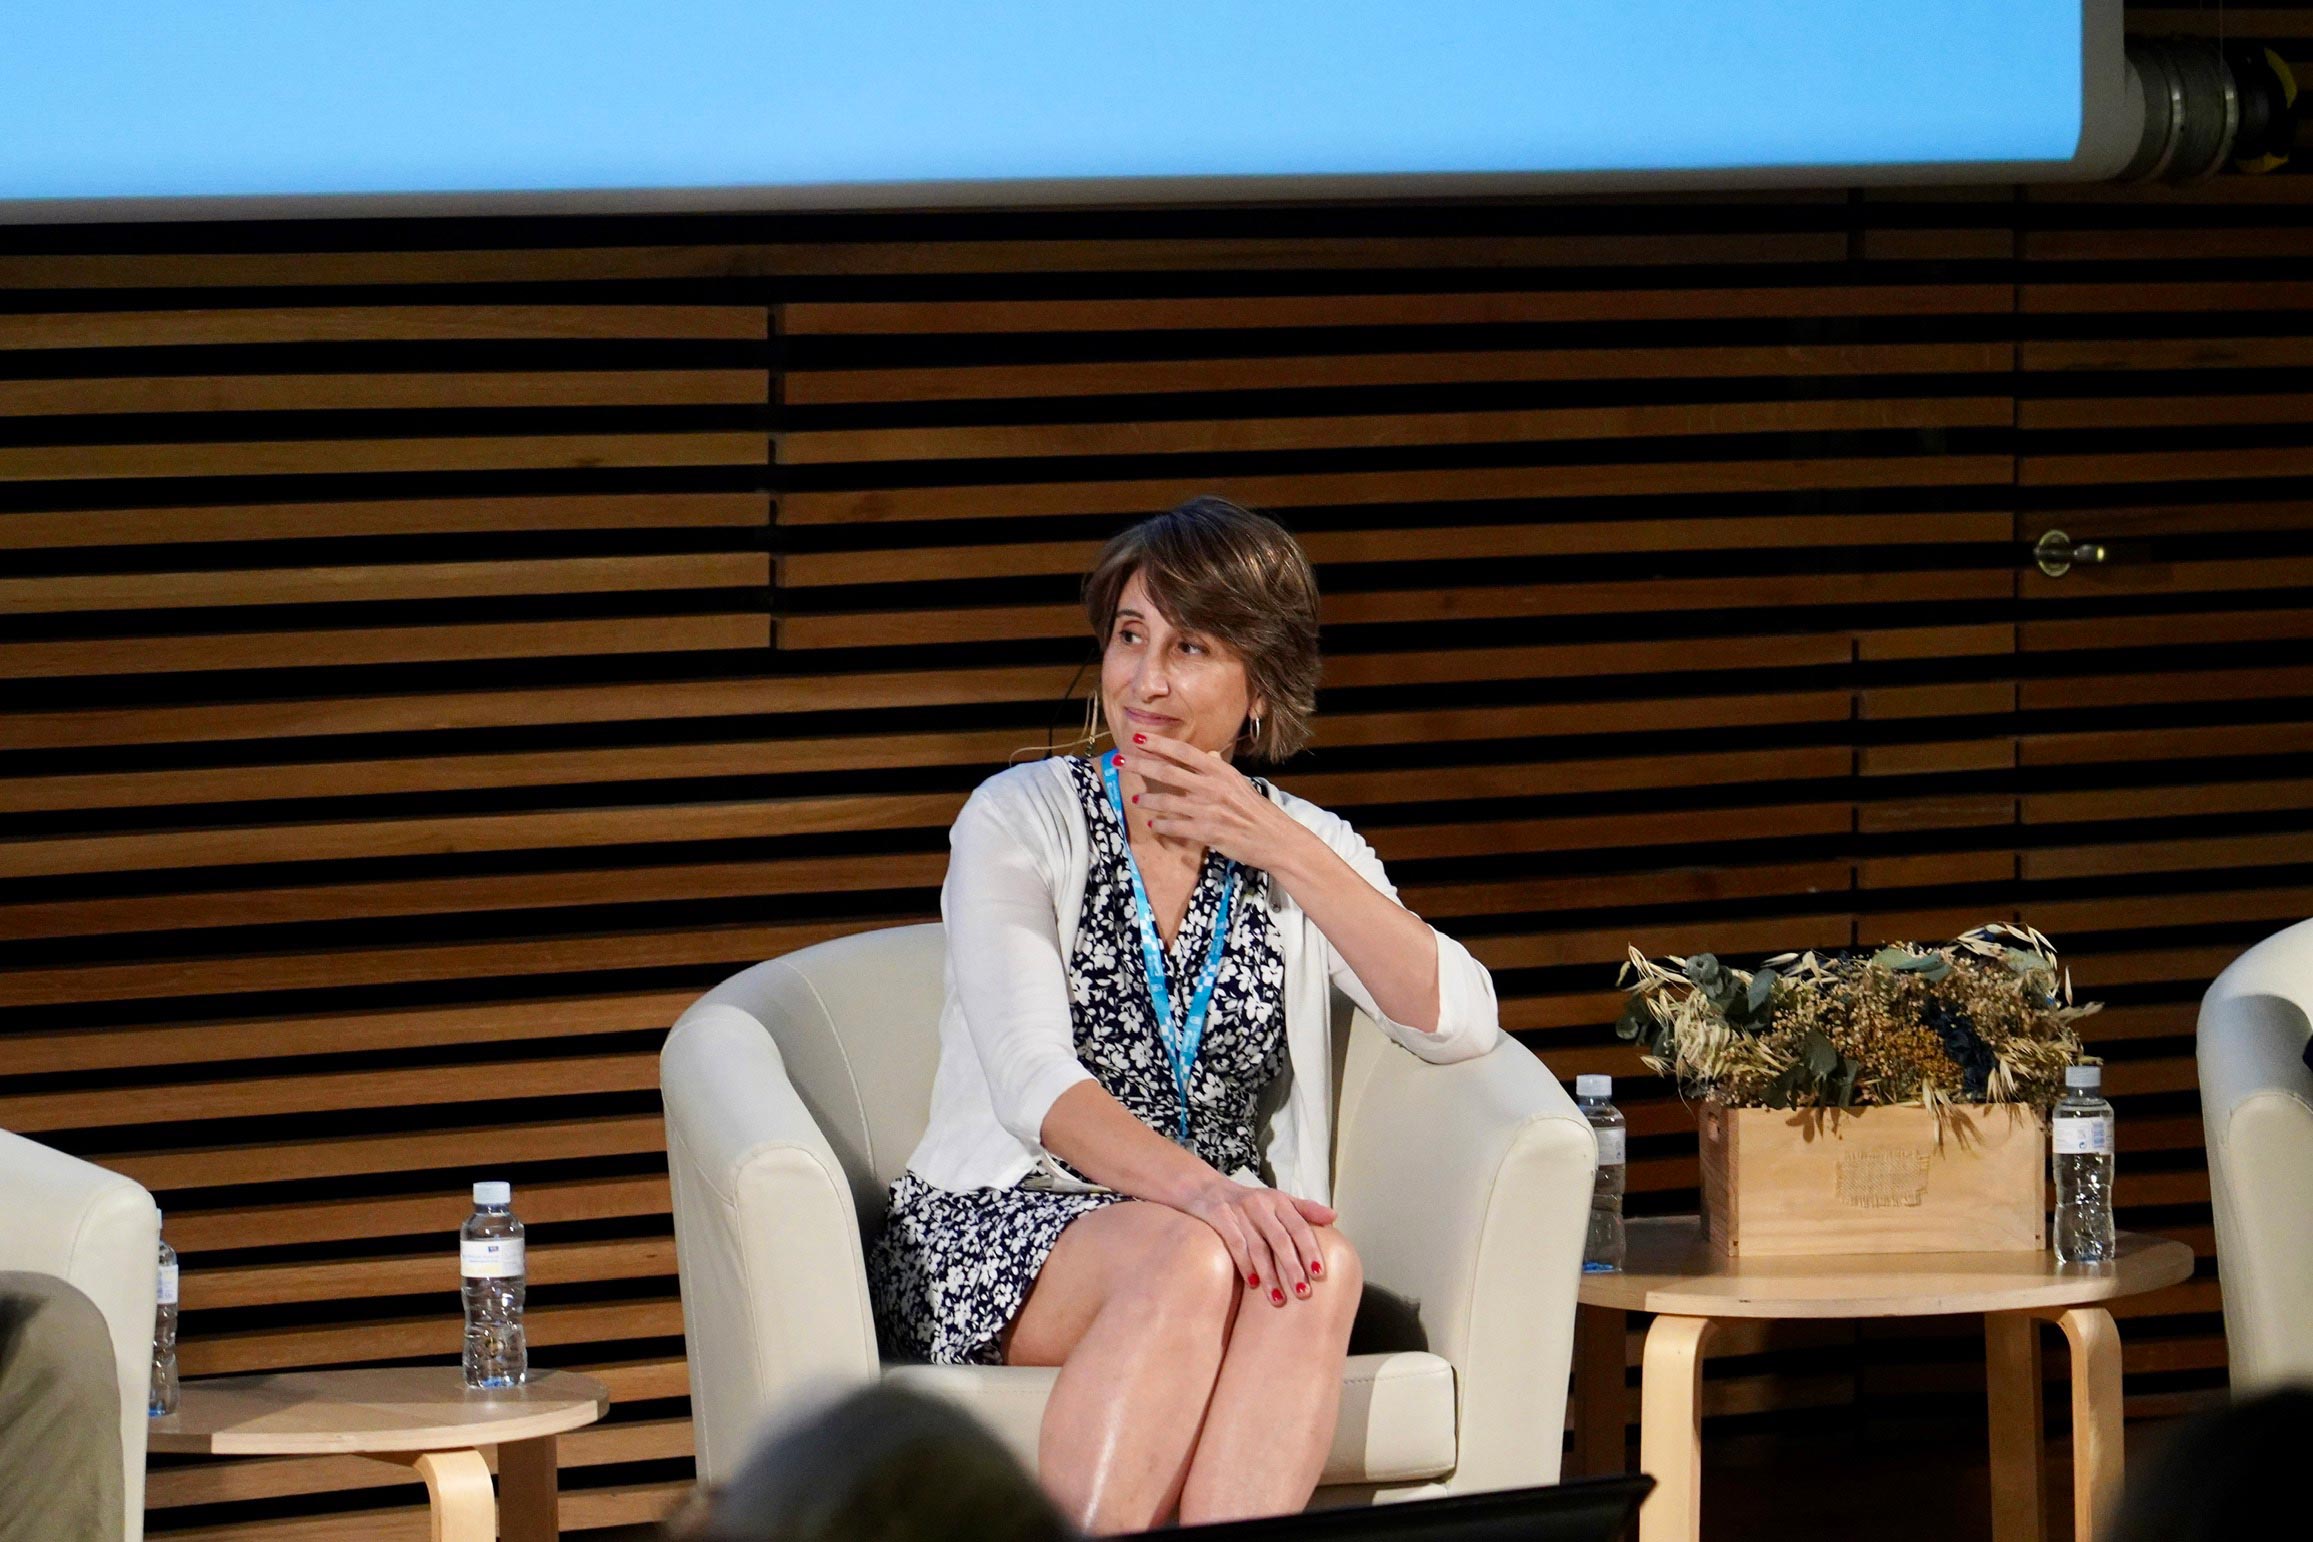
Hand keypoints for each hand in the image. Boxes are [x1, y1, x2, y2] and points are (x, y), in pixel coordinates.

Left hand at [1117, 732, 1305, 871]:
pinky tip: (1154, 825)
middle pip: (1168, 772)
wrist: (1275, 839)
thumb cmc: (1256, 810)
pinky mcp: (1207, 832)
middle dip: (1140, 764)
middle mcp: (1212, 787)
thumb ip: (1219, 768)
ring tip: (1136, 798)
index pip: (1183, 752)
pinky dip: (1162, 825)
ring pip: (1168, 801)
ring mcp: (1209, 810)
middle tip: (1120, 760)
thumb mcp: (1239, 783)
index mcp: (1220, 771)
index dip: (1158, 744)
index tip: (1138, 738)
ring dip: (1148, 799)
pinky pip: (1176, 827)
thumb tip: (1206, 754)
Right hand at [1178, 1174, 1338, 1307]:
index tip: (1319, 1274)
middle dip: (1292, 1267)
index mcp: (1279, 1201)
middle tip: (1303, 1292)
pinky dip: (1244, 1264)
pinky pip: (1235, 1244)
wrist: (1206, 1189)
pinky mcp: (1220, 1216)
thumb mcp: (1277, 1200)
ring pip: (1258, 1247)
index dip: (1309, 1250)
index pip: (1299, 1227)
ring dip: (1269, 1274)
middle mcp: (1261, 1204)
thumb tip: (1335, 1217)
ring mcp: (1239, 1210)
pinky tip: (1253, 1283)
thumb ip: (1305, 1209)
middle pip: (1280, 1239)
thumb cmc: (1249, 1202)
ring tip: (1278, 1299)